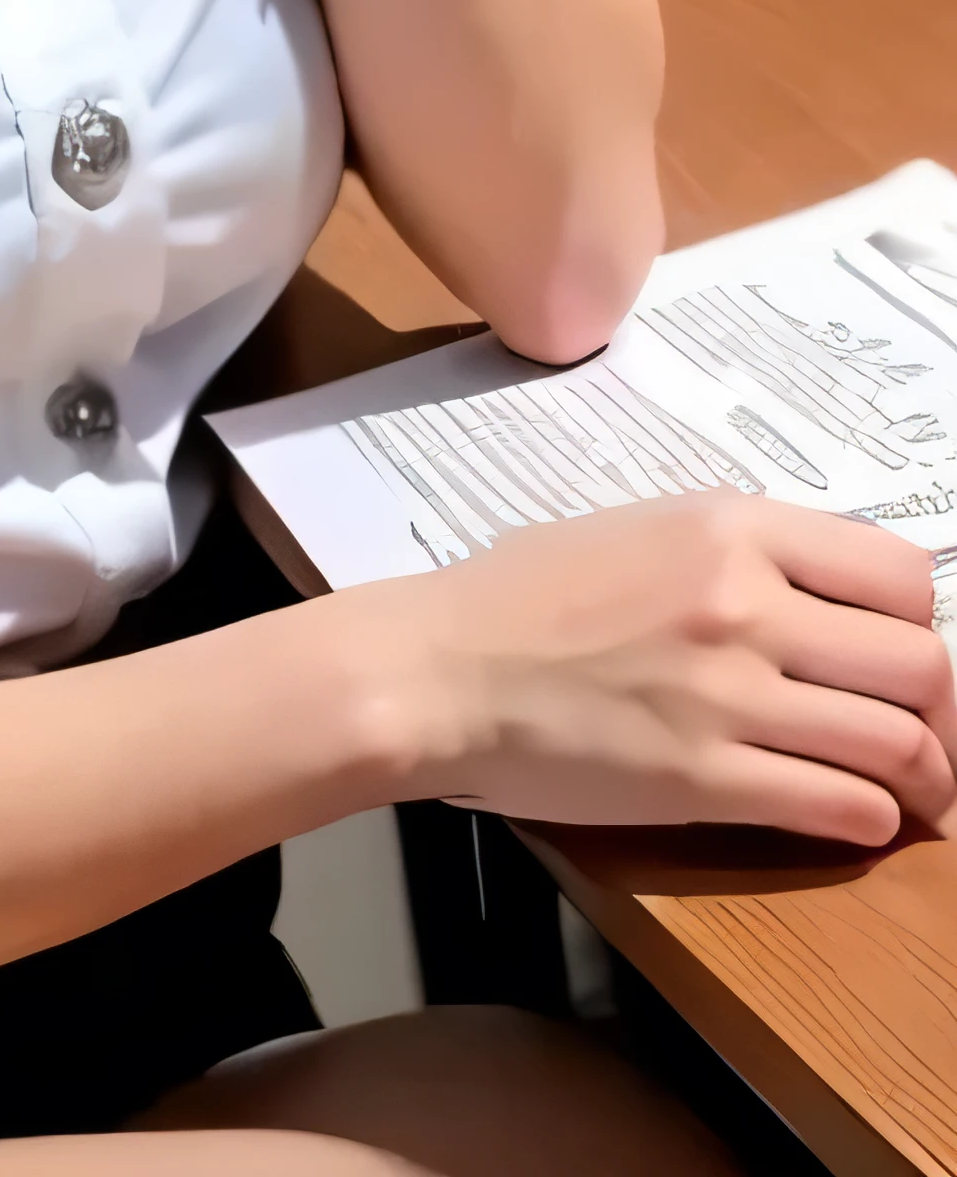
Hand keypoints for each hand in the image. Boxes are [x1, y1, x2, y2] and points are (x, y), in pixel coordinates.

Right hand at [386, 495, 956, 845]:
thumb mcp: (643, 530)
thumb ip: (738, 555)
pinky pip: (840, 807)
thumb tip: (824, 601)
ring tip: (912, 793)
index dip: (916, 623)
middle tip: (924, 735)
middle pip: (921, 664)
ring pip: (898, 743)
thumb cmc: (524, 595)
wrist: (441, 669)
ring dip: (921, 778)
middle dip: (938, 711)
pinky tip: (856, 819)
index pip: (899, 573)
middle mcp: (746, 602)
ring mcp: (731, 695)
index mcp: (731, 526)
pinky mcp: (708, 781)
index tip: (898, 653)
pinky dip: (868, 822)